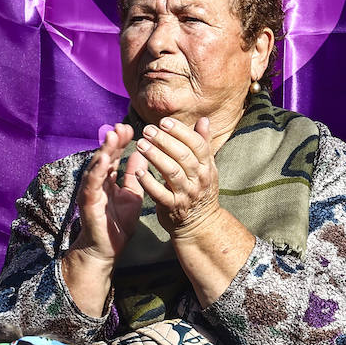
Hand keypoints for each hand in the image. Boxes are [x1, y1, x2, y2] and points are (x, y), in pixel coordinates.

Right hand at [71, 123, 146, 262]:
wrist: (107, 250)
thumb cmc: (117, 225)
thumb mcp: (132, 196)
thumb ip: (135, 177)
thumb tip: (140, 154)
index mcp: (108, 180)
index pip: (114, 156)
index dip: (121, 142)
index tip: (131, 128)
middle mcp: (97, 182)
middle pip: (104, 156)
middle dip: (113, 141)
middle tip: (122, 126)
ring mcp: (90, 191)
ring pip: (96, 166)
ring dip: (104, 150)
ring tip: (112, 135)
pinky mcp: (87, 202)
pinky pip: (91, 184)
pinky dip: (97, 171)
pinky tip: (104, 159)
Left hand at [133, 117, 222, 235]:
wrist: (200, 224)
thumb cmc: (200, 190)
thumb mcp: (207, 167)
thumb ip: (204, 144)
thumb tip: (204, 120)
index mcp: (208, 167)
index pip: (197, 144)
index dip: (181, 132)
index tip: (164, 122)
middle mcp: (199, 179)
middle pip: (183, 156)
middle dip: (164, 141)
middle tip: (147, 130)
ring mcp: (186, 194)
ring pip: (171, 172)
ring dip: (155, 157)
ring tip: (141, 144)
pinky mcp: (173, 207)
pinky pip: (160, 194)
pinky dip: (149, 182)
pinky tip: (138, 171)